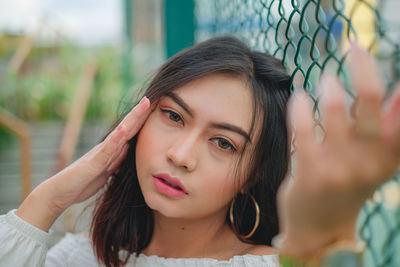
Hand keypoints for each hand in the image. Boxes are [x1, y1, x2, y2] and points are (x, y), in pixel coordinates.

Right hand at [16, 97, 151, 230]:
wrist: (59, 194)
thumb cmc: (81, 184)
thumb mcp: (105, 172)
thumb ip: (116, 161)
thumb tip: (128, 149)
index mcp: (109, 151)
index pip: (128, 134)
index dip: (140, 122)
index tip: (151, 108)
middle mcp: (105, 149)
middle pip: (126, 128)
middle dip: (138, 114)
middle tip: (149, 98)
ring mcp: (99, 154)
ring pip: (119, 134)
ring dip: (131, 119)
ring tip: (141, 106)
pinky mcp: (93, 164)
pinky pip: (106, 150)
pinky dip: (115, 139)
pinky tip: (123, 129)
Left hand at [277, 43, 399, 255]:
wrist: (319, 227)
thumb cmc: (348, 183)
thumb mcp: (375, 160)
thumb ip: (388, 128)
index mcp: (390, 155)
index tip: (386, 63)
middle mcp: (370, 161)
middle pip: (372, 100)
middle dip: (363, 66)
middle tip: (354, 49)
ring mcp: (339, 168)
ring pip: (335, 110)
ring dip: (329, 86)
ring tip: (325, 80)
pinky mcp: (309, 172)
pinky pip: (303, 128)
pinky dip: (301, 106)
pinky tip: (300, 97)